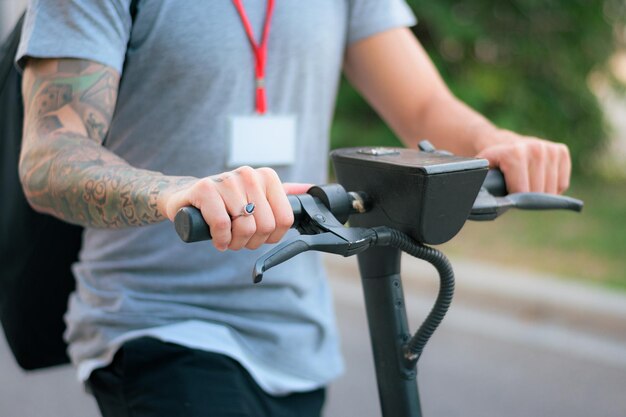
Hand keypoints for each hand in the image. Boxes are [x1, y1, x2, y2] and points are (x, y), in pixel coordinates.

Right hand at [163, 166, 311, 250]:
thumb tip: (309, 190)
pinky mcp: (205, 188)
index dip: (272, 237)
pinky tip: (217, 239)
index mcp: (267, 177)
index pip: (284, 219)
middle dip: (251, 241)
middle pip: (265, 225)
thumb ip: (283, 194)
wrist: (187, 198)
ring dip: (234, 243)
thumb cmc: (226, 202)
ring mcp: (227, 179)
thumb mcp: (256, 196)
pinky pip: (223, 225)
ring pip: (245, 227)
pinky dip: (221, 239)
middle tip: (238, 240)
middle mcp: (249, 174)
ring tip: (227, 239)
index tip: (258, 236)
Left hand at [476, 130, 570, 193]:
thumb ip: (482, 184)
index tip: (507, 194)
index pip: (523, 192)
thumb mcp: (482, 172)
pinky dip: (553, 187)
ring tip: (526, 183)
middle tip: (516, 189)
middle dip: (528, 198)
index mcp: (514, 154)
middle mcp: (535, 148)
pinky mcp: (562, 151)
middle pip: (539, 193)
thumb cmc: (491, 163)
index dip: (515, 198)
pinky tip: (539, 179)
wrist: (500, 142)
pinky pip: (562, 184)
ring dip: (541, 194)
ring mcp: (550, 149)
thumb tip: (478, 201)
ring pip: (553, 190)